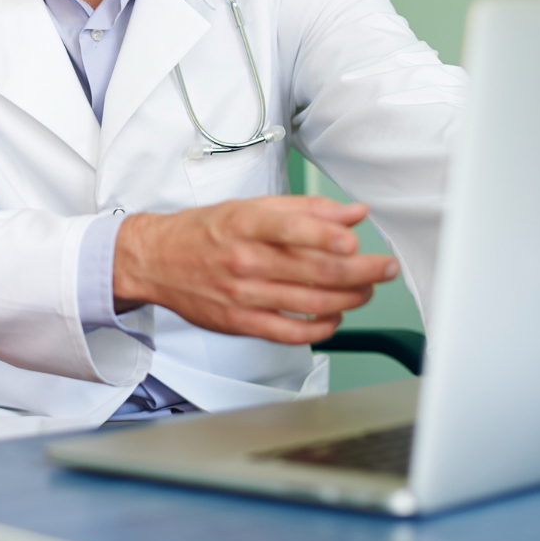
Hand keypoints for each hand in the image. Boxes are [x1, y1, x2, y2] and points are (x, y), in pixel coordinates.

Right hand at [112, 195, 398, 343]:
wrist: (156, 262)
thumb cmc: (203, 232)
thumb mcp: (249, 207)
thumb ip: (304, 210)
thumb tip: (351, 214)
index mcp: (245, 224)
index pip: (290, 229)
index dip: (327, 236)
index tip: (356, 241)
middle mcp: (244, 259)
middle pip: (313, 270)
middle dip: (360, 271)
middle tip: (384, 268)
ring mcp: (242, 295)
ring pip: (310, 303)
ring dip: (350, 299)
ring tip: (366, 290)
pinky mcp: (241, 323)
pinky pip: (291, 333)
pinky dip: (322, 328)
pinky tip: (335, 316)